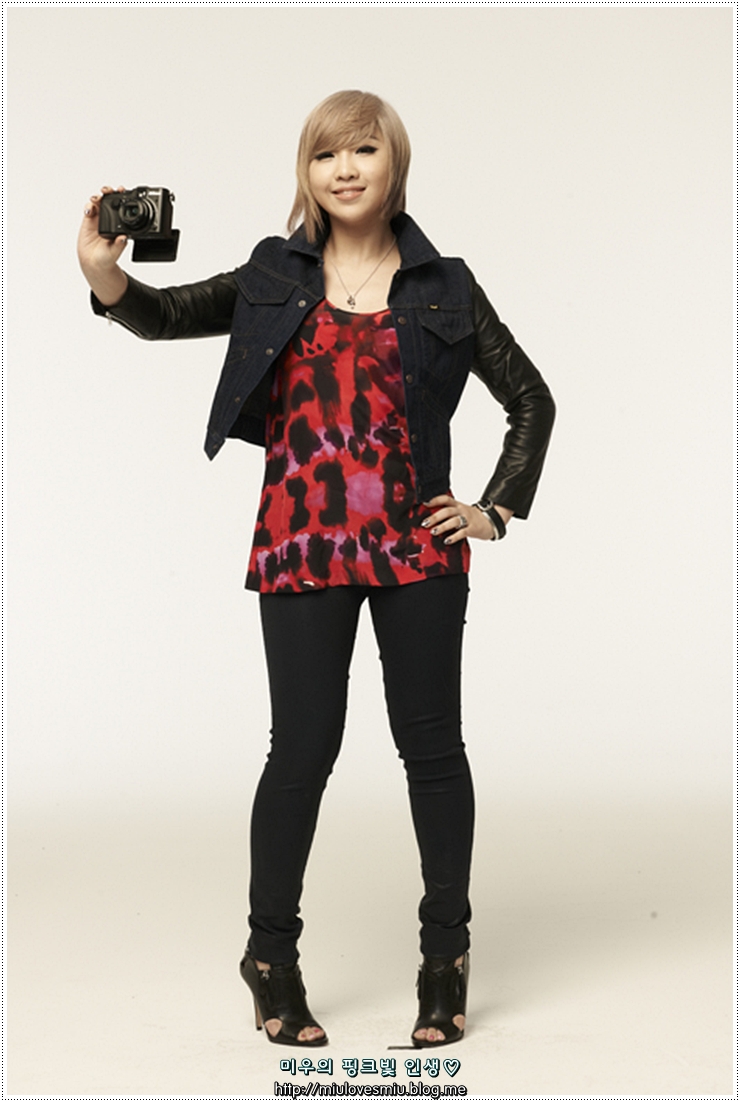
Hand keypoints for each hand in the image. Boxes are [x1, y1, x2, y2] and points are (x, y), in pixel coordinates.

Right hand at [77, 185, 128, 304]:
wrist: (94, 263)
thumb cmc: (106, 258)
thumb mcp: (115, 252)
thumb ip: (119, 245)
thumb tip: (124, 238)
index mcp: (119, 224)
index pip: (121, 207)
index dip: (122, 198)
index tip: (123, 193)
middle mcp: (109, 219)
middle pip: (109, 199)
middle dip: (109, 192)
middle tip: (109, 191)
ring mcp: (98, 218)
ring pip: (98, 202)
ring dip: (97, 197)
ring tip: (97, 199)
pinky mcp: (88, 221)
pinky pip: (88, 209)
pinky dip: (88, 206)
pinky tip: (89, 210)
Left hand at [422, 494, 511, 543]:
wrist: (490, 521)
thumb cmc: (471, 518)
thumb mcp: (460, 511)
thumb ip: (448, 513)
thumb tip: (429, 518)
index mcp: (458, 505)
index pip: (445, 499)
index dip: (435, 500)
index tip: (424, 503)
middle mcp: (462, 510)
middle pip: (447, 511)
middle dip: (435, 517)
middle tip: (425, 523)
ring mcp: (468, 519)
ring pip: (454, 521)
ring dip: (443, 526)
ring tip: (433, 532)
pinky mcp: (473, 529)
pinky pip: (462, 532)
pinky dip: (454, 537)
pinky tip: (447, 540)